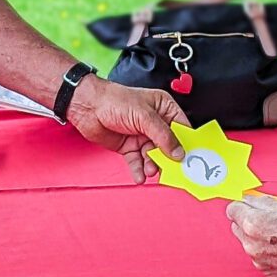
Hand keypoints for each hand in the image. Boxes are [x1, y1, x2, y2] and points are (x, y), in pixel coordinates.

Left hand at [65, 74, 185, 180]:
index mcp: (163, 108)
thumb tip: (179, 152)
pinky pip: (138, 161)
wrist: (87, 106)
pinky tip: (140, 176)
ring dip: (152, 165)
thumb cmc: (113, 100)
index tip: (190, 158)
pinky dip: (139, 170)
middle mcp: (154, 122)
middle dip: (168, 159)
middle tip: (171, 171)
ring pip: (153, 156)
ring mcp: (141, 135)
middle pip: (168, 146)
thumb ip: (163, 135)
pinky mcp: (129, 146)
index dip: (186, 143)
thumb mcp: (145, 116)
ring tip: (150, 171)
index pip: (182, 128)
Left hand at [227, 195, 276, 276]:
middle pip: (237, 227)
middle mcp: (252, 245)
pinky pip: (260, 257)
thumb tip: (252, 199)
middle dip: (248, 220)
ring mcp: (259, 261)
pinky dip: (267, 251)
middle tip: (269, 217)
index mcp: (254, 224)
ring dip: (258, 236)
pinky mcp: (269, 272)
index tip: (249, 204)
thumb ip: (264, 202)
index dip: (243, 205)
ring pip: (248, 243)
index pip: (233, 210)